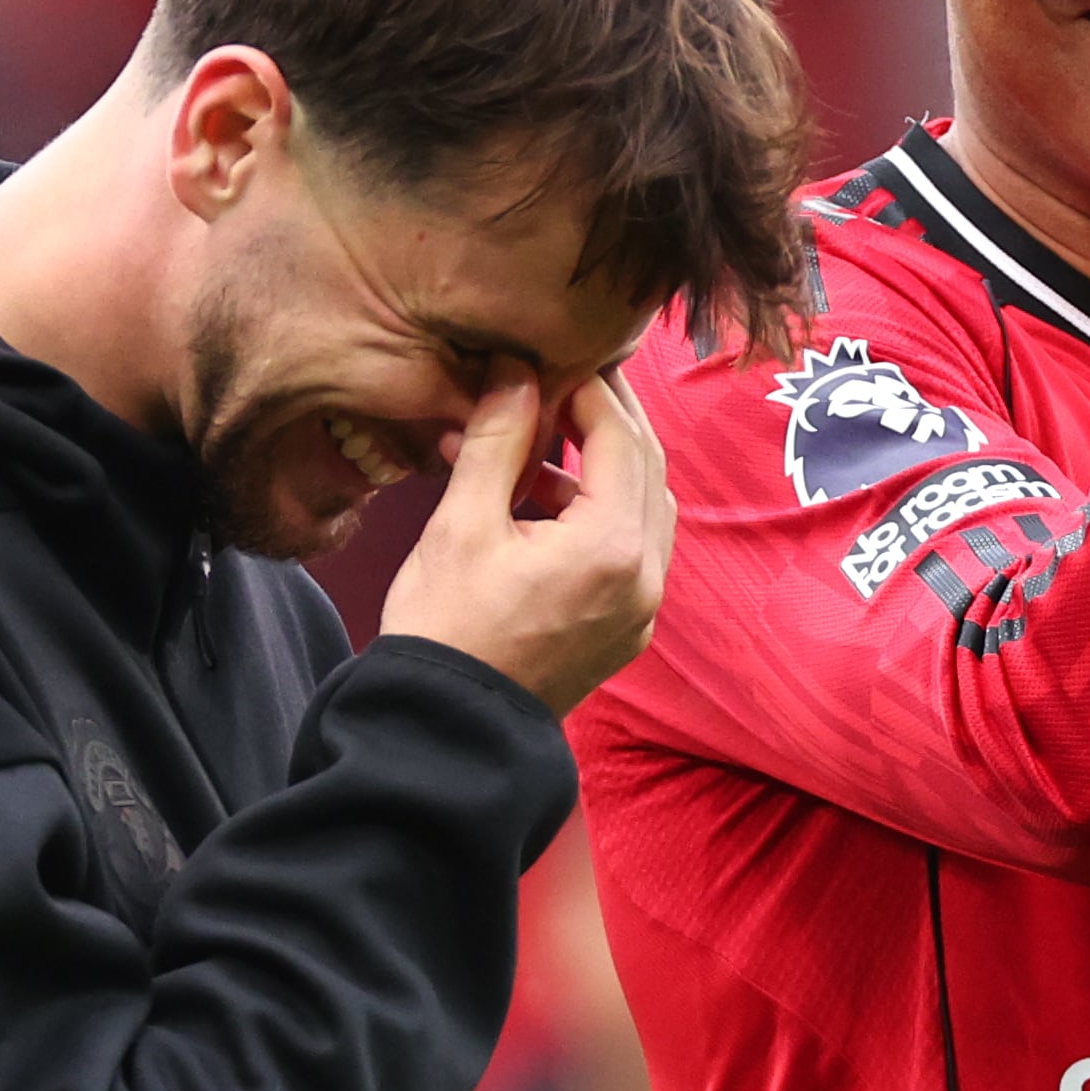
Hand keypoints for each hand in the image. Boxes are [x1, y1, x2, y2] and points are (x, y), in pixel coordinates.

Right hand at [379, 367, 673, 715]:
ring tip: (537, 442)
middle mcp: (644, 577)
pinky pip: (631, 550)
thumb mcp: (462, 524)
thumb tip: (517, 371)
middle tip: (561, 378)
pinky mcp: (624, 629)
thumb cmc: (445, 630)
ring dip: (601, 465)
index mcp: (610, 546)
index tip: (551, 358)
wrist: (445, 731)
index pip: (619, 437)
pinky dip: (598, 513)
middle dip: (604, 417)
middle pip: (644, 467)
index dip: (589, 387)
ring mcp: (641, 609)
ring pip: (643, 508)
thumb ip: (499, 441)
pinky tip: (541, 502)